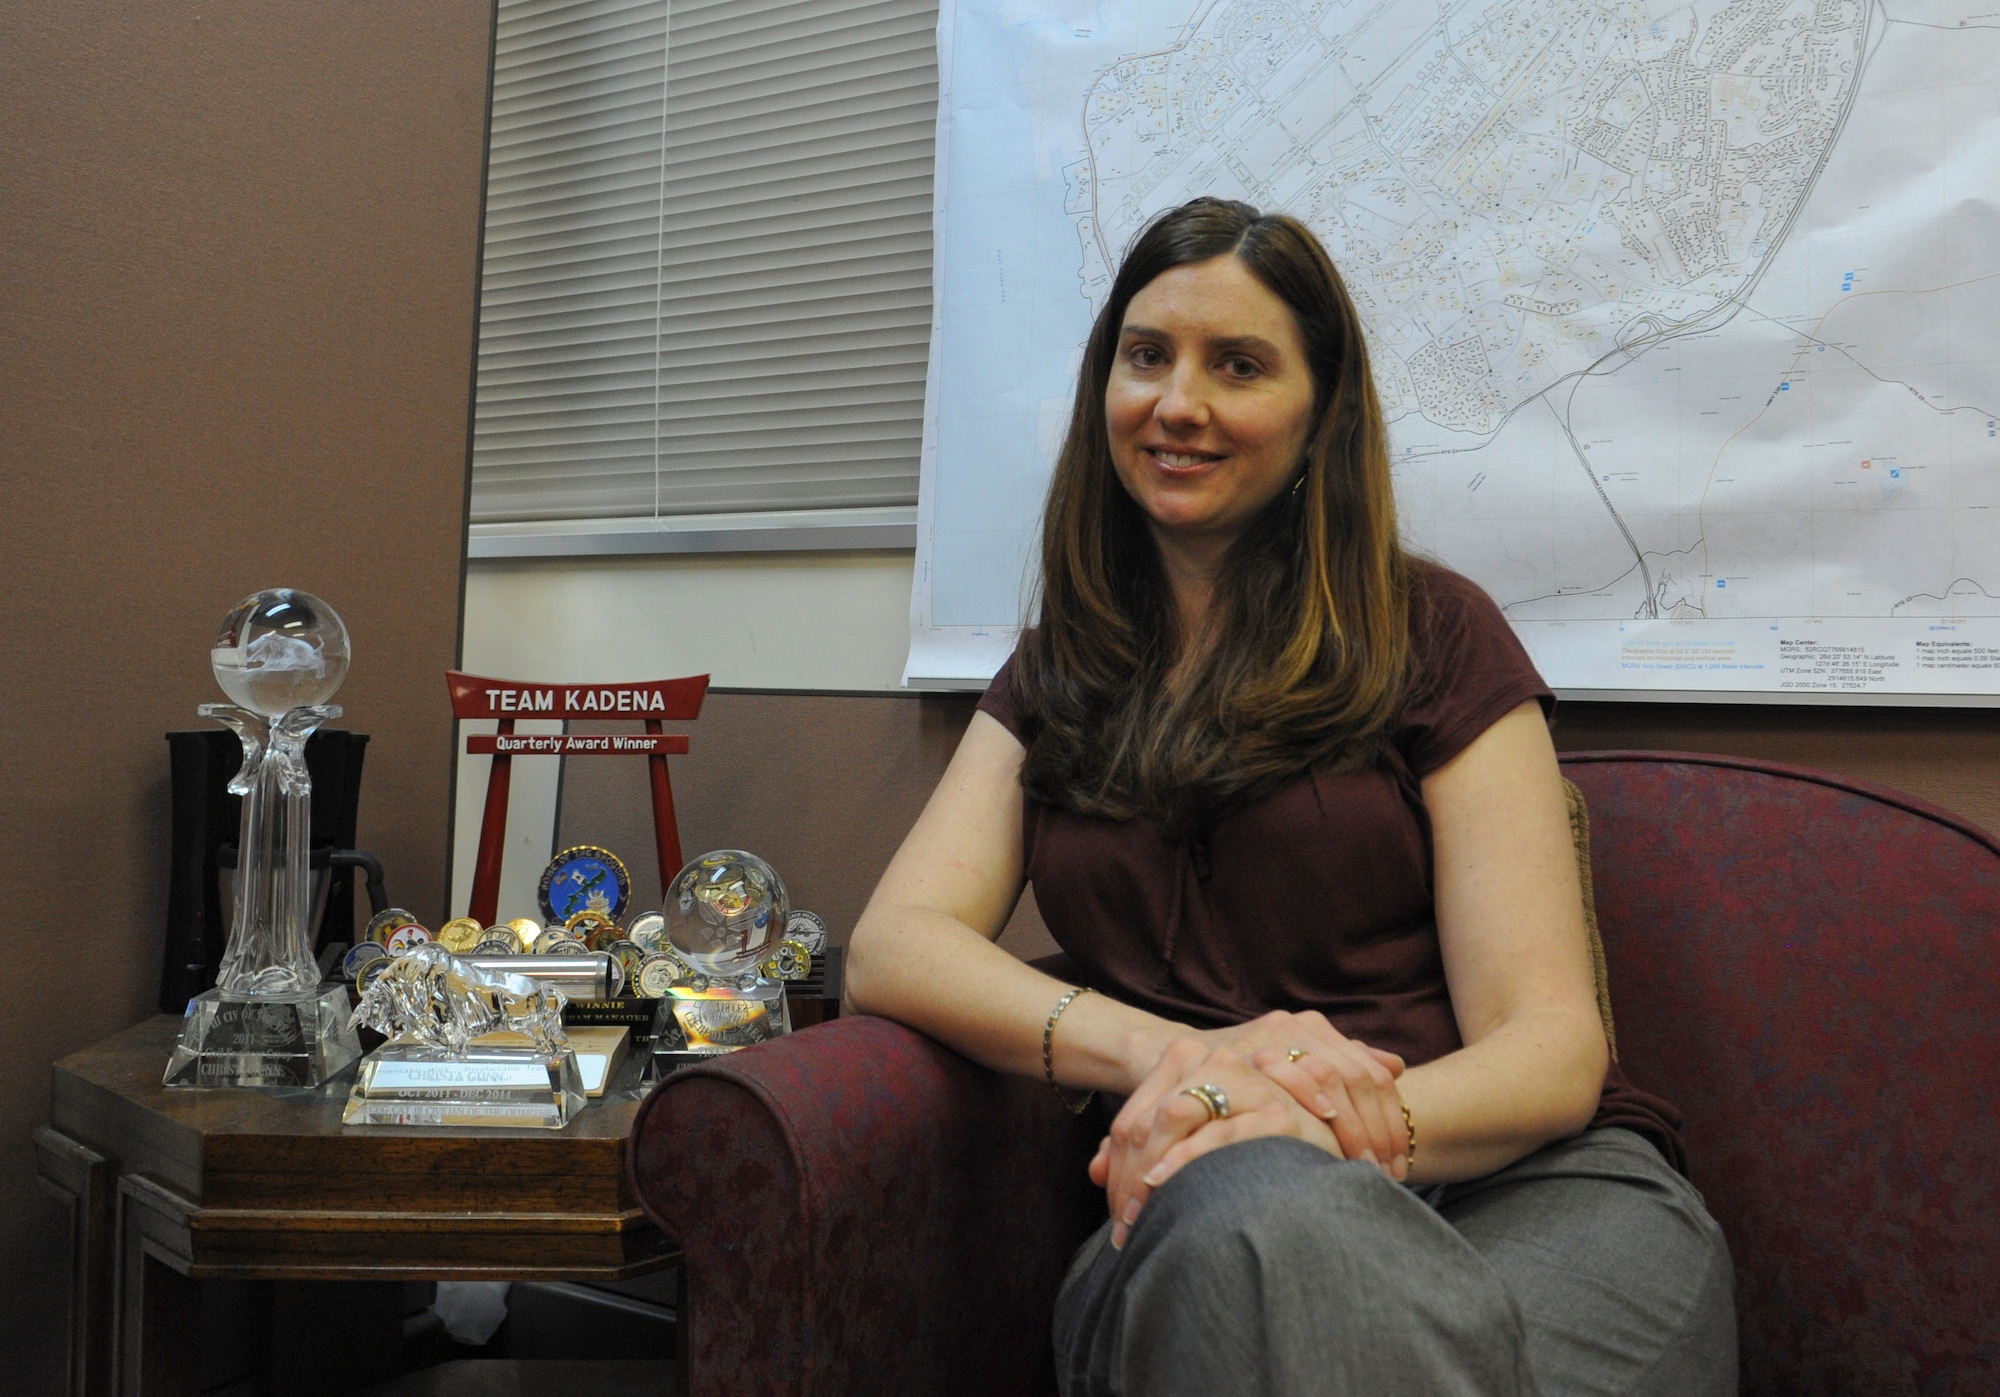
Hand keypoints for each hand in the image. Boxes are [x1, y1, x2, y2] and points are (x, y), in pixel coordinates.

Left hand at [1089, 1038, 1337, 1248]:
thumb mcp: (1197, 1128)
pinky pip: (1219, 1134)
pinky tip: (1169, 1183)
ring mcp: (1246, 1078)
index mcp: (1187, 1058)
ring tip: (1139, 1216)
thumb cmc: (1257, 1132)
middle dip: (1129, 1175)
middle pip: (1145, 1119)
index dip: (1116, 1166)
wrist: (1331, 1124)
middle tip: (1123, 1225)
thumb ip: (1148, 1140)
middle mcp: (1215, 1060)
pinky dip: (1189, 1161)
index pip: (1132, 1117)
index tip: (1114, 1211)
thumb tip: (1093, 1170)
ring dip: (1151, 1172)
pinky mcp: (1276, 1109)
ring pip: (1175, 1118)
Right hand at [1201, 1010, 1409, 1177]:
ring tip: (1357, 1168)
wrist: (1170, 1060)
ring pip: (1326, 1076)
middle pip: (1354, 1076)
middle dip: (1374, 1130)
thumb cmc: (1240, 1077)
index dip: (1389, 1120)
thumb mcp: (1296, 1067)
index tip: (1398, 1163)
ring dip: (1348, 1128)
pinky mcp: (1231, 1055)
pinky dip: (1304, 1105)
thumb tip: (1397, 1065)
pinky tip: (1316, 1135)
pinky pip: (1280, 1079)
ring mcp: (1262, 1039)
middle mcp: (1289, 1025)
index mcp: (1311, 1027)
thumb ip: (1341, 1063)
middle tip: (1385, 1175)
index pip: (1369, 1074)